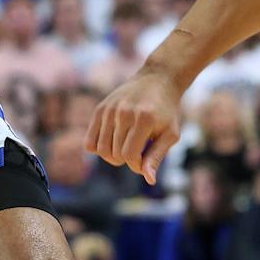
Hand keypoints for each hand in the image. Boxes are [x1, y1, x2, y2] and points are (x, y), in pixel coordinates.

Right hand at [87, 66, 184, 185]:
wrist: (158, 80)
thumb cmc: (167, 111)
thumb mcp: (170, 134)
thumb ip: (157, 156)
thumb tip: (148, 180)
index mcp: (143, 119)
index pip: (129, 156)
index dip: (136, 166)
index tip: (144, 162)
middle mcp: (123, 113)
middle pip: (114, 154)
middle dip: (126, 160)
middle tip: (138, 150)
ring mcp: (109, 110)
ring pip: (101, 150)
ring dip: (113, 156)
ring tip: (126, 146)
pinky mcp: (100, 109)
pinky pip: (89, 142)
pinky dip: (99, 148)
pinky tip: (113, 142)